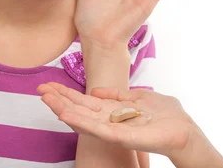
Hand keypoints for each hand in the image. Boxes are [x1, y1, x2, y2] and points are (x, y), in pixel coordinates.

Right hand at [38, 82, 196, 156]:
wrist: (183, 130)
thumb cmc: (165, 115)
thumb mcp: (140, 97)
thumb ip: (119, 95)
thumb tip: (97, 92)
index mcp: (113, 111)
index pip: (85, 102)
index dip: (67, 94)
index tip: (49, 85)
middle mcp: (109, 121)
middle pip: (79, 109)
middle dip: (60, 99)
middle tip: (39, 88)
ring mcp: (113, 130)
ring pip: (83, 119)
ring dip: (64, 109)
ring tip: (46, 99)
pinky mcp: (120, 137)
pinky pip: (97, 129)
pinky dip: (80, 122)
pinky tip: (66, 114)